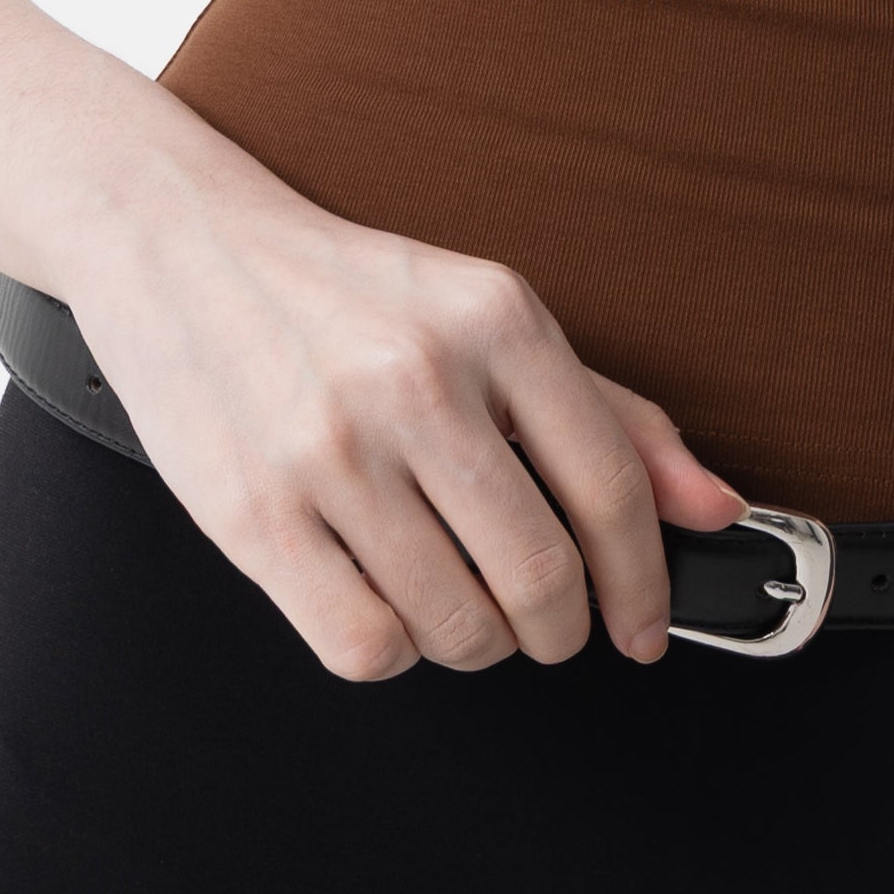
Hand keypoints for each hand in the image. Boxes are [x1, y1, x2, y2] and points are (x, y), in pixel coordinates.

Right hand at [64, 131, 743, 684]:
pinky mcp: (254, 515)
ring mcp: (332, 449)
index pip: (612, 489)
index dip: (644, 584)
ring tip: (451, 599)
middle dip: (558, 630)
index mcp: (496, 319)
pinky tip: (383, 601)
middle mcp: (419, 379)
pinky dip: (393, 649)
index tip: (643, 627)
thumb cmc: (340, 290)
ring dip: (473, 643)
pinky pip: (366, 646)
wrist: (179, 244)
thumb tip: (714, 506)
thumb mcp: (486, 315)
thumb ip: (606, 413)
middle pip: (541, 577)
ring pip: (456, 627)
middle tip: (543, 624)